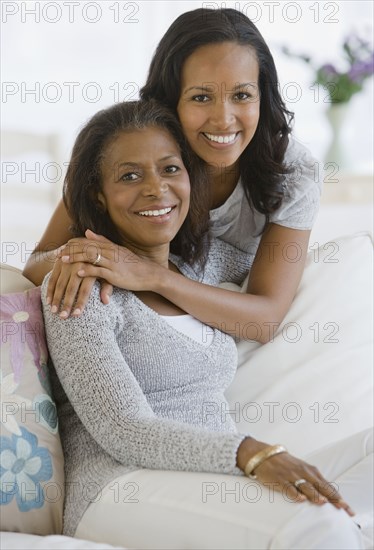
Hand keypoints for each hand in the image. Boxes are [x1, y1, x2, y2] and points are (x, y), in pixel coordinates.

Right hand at [47, 234, 112, 318]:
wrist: (88, 246)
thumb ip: (107, 288)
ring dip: (56, 299)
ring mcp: (67, 264)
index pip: (85, 290)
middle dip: (66, 303)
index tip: (76, 315)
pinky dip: (49, 290)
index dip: (80, 303)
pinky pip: (52, 278)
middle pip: (71, 288)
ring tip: (54, 312)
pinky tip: (48, 301)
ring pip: (60, 284)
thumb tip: (106, 302)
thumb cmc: (100, 266)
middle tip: (63, 317)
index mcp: (91, 269)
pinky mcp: (58, 263)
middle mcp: (78, 265)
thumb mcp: (106, 274)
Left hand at [60, 229, 160, 291]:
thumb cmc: (133, 264)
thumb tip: (87, 231)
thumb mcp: (117, 250)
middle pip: (86, 247)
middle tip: (56, 254)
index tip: (61, 247)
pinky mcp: (114, 274)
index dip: (73, 244)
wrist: (149, 274)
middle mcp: (110, 252)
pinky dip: (88, 271)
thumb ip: (102, 241)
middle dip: (70, 250)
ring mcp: (112, 263)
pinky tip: (78, 273)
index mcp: (109, 246)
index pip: (87, 241)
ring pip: (90, 257)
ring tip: (62, 261)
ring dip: (75, 258)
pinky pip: (99, 271)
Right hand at [237, 438, 353, 515]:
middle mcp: (303, 472)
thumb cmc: (286, 464)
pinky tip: (300, 499)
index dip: (337, 497)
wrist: (265, 454)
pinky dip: (294, 493)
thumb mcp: (302, 469)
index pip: (327, 485)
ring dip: (314, 494)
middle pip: (320, 486)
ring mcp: (291, 476)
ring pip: (305, 487)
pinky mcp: (279, 479)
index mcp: (310, 471)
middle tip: (342, 508)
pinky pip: (288, 487)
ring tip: (323, 502)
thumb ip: (314, 481)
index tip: (347, 508)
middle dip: (332, 498)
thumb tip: (329, 495)